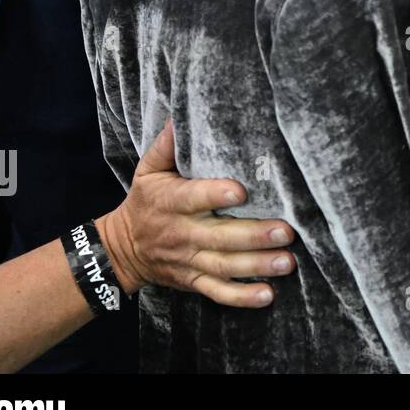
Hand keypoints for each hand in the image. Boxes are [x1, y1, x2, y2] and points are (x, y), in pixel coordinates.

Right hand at [99, 119, 297, 307]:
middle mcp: (182, 234)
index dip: (215, 194)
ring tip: (287, 262)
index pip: (193, 198)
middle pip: (219, 237)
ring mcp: (189, 261)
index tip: (242, 191)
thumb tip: (181, 112)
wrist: (121, 251)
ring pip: (224, 267)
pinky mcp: (194, 281)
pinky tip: (268, 295)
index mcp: (170, 203)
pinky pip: (218, 293)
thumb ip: (168, 144)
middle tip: (286, 231)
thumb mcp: (148, 170)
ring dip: (257, 266)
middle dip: (254, 235)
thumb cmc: (144, 202)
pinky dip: (242, 297)